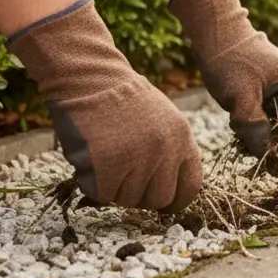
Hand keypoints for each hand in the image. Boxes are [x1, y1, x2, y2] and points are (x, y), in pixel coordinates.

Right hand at [8, 0, 203, 212]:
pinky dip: (91, 182)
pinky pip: (101, 195)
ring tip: (105, 154)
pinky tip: (90, 156)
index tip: (160, 201)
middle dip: (139, 195)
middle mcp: (164, 152)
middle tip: (123, 175)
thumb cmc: (121, 99)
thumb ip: (171, 152)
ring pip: (126, 200)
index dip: (173, 200)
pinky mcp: (106, 168)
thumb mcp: (162, 119)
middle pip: (157, 200)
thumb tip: (170, 194)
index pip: (190, 188)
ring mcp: (136, 160)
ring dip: (113, 186)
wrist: (88, 77)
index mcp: (182, 138)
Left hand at [168, 0, 277, 159]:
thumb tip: (267, 155)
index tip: (261, 157)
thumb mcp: (240, 97)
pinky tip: (237, 121)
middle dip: (269, 141)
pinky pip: (270, 117)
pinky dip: (254, 124)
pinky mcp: (272, 92)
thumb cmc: (229, 61)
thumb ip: (255, 128)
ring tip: (237, 126)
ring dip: (259, 133)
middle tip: (243, 143)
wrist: (215, 33)